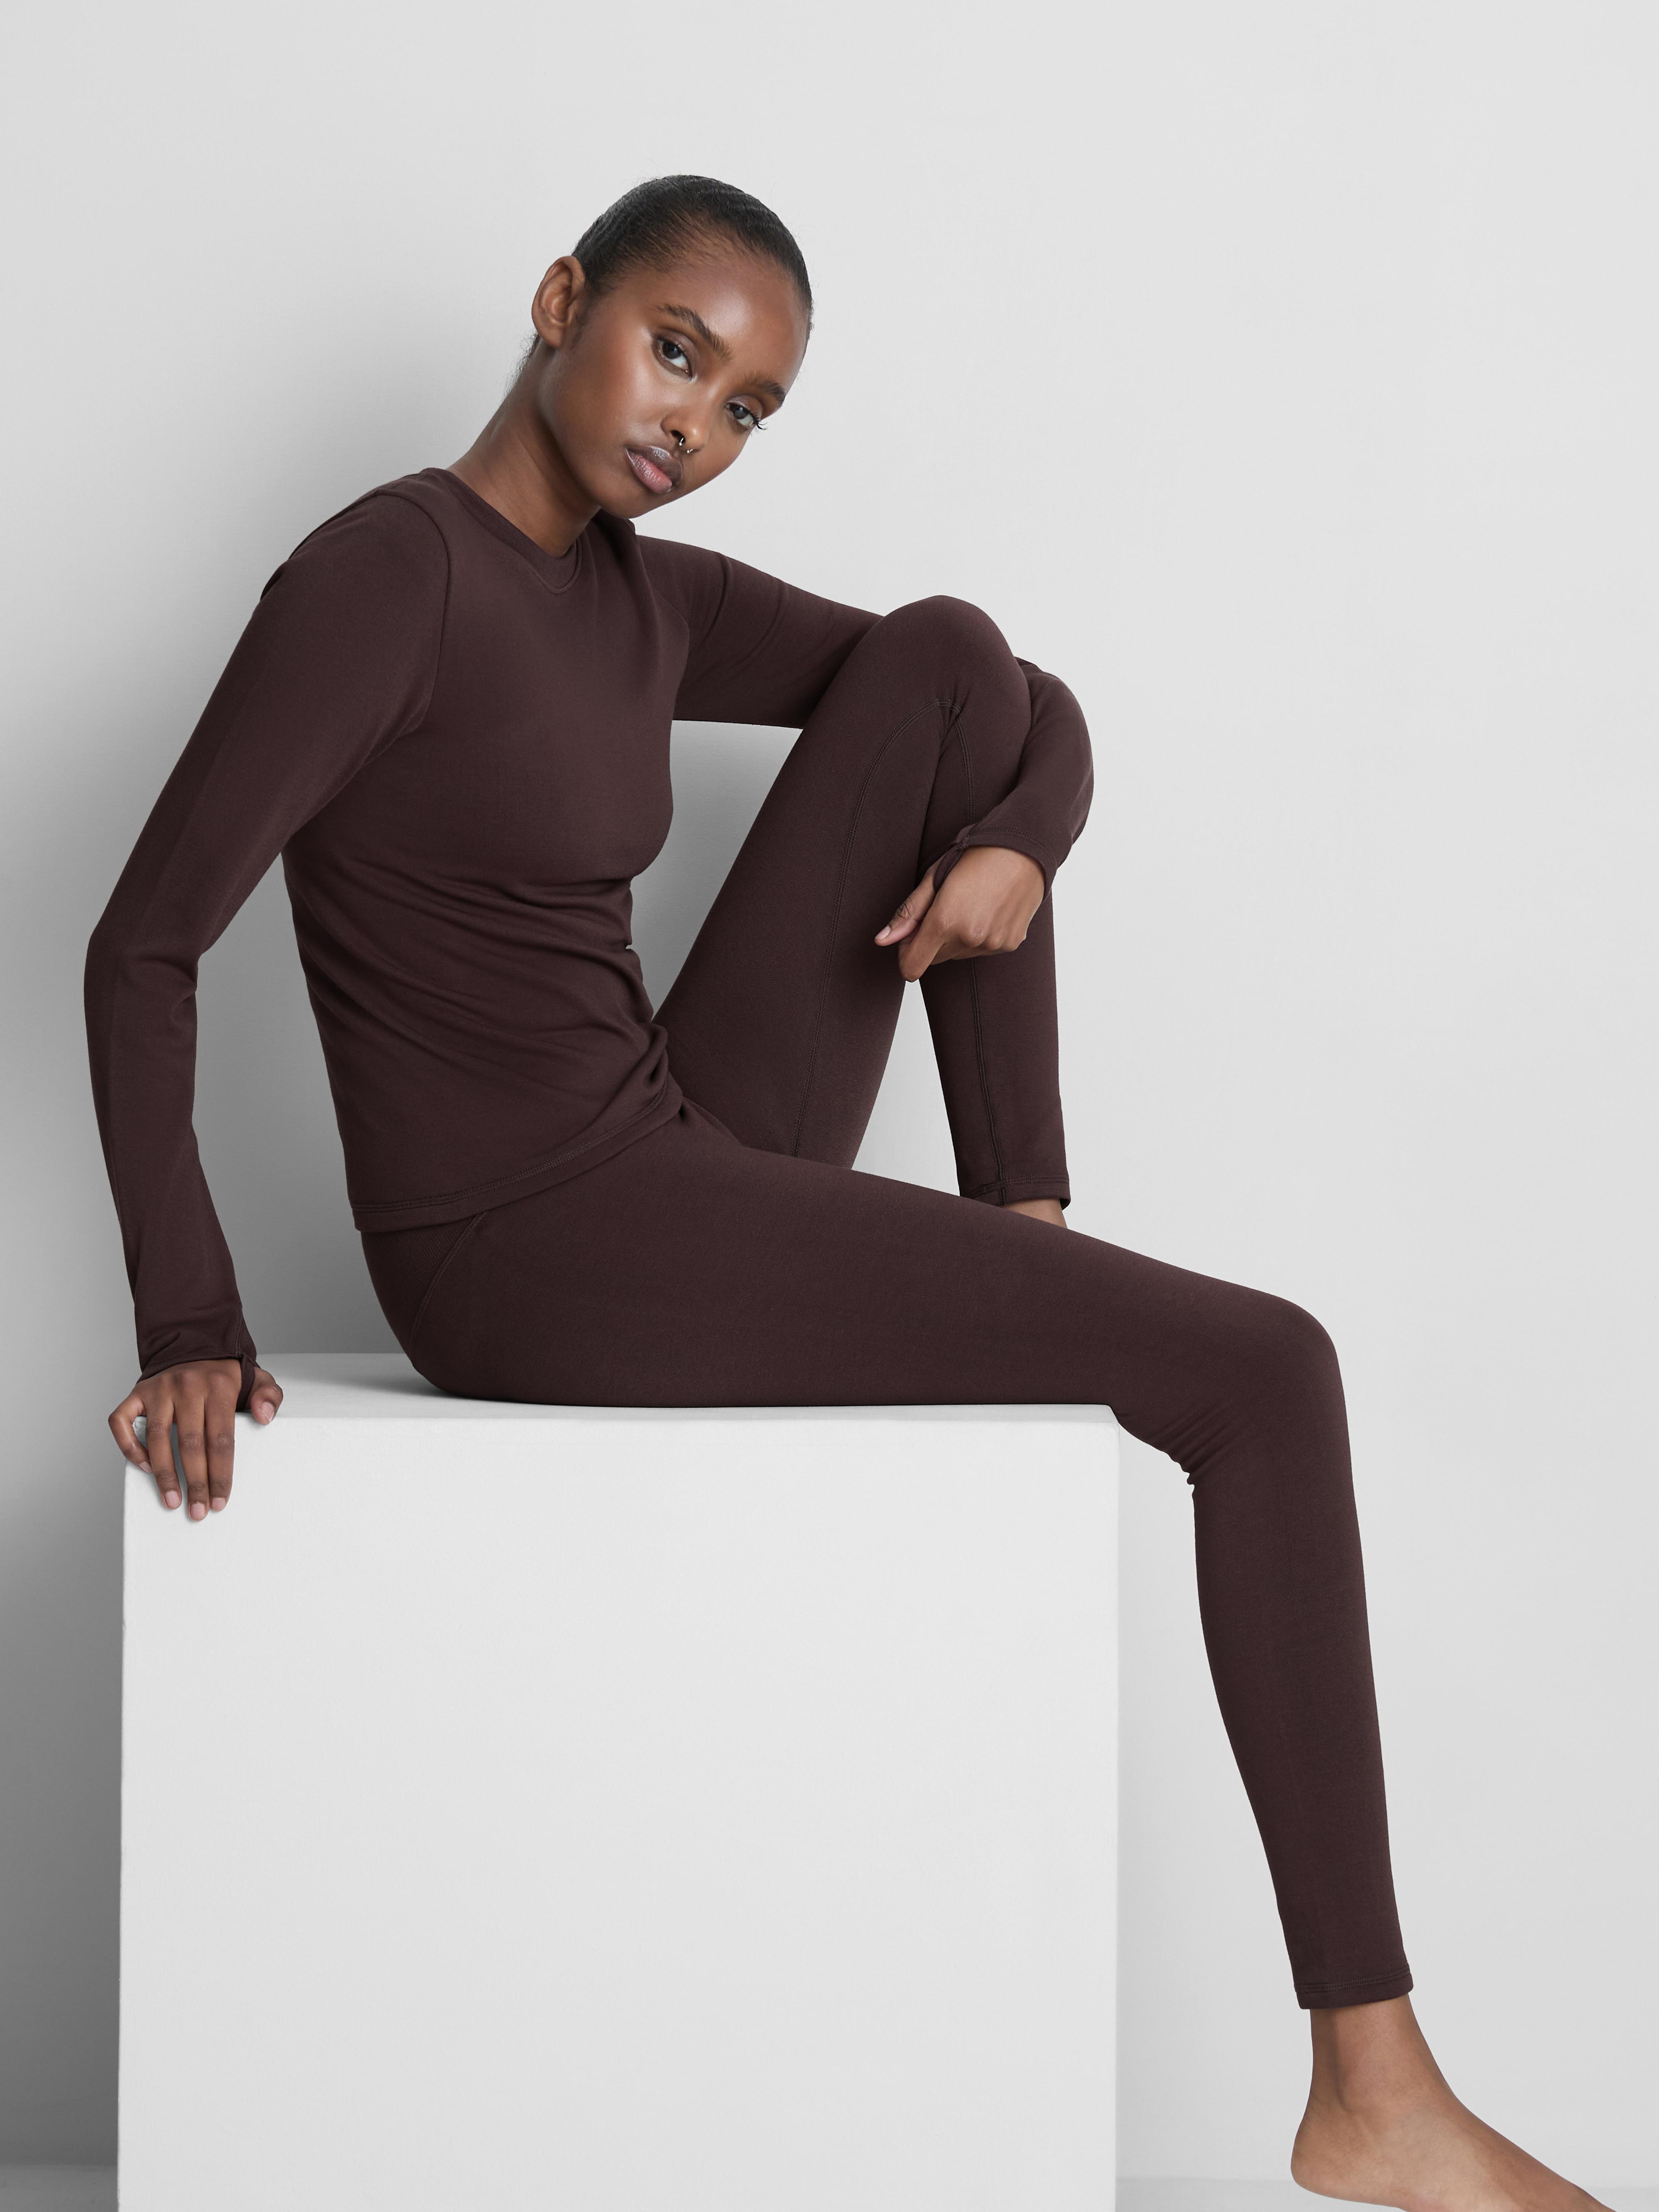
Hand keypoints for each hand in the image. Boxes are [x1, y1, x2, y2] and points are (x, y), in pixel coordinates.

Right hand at [109, 1360, 282, 1519]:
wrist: (194, 1344)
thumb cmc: (225, 1375)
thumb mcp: (257, 1377)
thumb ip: (268, 1396)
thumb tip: (264, 1418)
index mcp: (219, 1387)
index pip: (220, 1439)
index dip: (220, 1474)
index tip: (220, 1501)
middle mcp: (186, 1387)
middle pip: (190, 1444)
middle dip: (195, 1483)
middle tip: (197, 1511)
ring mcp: (158, 1389)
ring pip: (157, 1438)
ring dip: (163, 1474)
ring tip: (171, 1501)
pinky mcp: (137, 1392)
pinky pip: (121, 1422)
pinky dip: (130, 1446)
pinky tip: (145, 1467)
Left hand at [875, 845, 1045, 981]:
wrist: (1024, 848)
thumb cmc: (977, 855)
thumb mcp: (934, 878)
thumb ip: (908, 913)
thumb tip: (881, 940)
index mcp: (945, 921)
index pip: (912, 967)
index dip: (905, 954)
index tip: (910, 935)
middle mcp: (970, 938)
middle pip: (935, 959)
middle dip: (931, 940)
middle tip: (944, 907)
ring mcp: (993, 944)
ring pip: (959, 955)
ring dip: (956, 938)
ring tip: (970, 905)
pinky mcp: (1010, 944)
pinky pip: (982, 950)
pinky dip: (979, 937)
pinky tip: (988, 910)